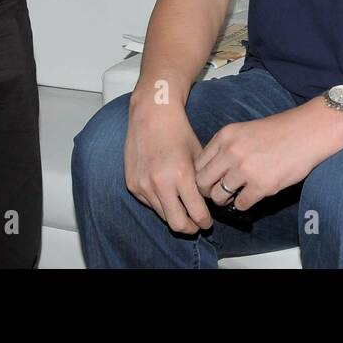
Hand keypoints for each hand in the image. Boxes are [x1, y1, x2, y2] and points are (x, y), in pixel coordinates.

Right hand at [124, 99, 212, 233]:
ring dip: (174, 213)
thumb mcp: (198, 156)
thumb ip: (202, 182)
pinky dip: (159, 201)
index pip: (197, 214)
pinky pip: (149, 203)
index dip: (205, 222)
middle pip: (178, 224)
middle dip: (190, 227)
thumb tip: (209, 204)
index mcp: (181, 175)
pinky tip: (165, 189)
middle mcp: (160, 183)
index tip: (207, 221)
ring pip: (163, 215)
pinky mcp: (132, 184)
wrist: (152, 115)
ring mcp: (144, 185)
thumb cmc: (179, 132)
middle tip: (196, 223)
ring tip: (182, 204)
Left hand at [194, 107, 339, 211]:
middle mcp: (231, 152)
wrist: (308, 132)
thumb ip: (226, 148)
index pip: (198, 164)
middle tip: (218, 193)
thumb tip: (212, 171)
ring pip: (219, 195)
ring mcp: (245, 169)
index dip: (202, 176)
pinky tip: (251, 197)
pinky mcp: (261, 185)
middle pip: (202, 182)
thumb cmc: (279, 131)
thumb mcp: (244, 131)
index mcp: (225, 136)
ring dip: (225, 199)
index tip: (210, 181)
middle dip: (208, 191)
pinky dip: (243, 204)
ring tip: (234, 196)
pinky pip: (240, 204)